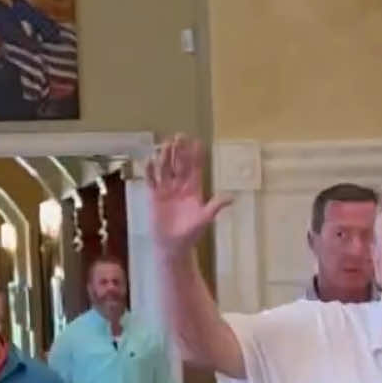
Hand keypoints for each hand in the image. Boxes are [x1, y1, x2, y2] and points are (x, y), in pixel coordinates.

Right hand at [144, 136, 231, 257]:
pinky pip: (151, 180)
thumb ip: (215, 206)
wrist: (173, 246)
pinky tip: (150, 161)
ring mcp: (166, 189)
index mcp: (194, 189)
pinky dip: (150, 171)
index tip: (196, 142)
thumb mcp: (204, 219)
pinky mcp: (154, 196)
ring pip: (165, 168)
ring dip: (166, 157)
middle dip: (180, 151)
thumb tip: (231, 198)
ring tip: (166, 144)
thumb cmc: (190, 234)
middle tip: (179, 136)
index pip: (195, 168)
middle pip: (180, 164)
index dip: (195, 155)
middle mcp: (180, 186)